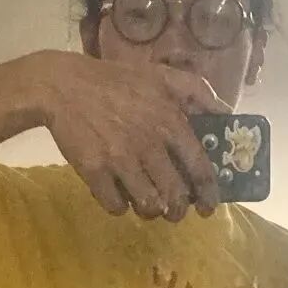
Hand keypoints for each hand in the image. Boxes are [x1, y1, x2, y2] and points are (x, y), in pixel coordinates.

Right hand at [29, 50, 230, 220]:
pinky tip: (120, 197)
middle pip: (176, 195)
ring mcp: (120, 159)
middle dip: (178, 210)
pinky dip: (120, 208)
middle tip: (175, 210)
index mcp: (170, 122)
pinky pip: (115, 205)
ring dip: (152, 211)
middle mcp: (148, 144)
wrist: (60, 85)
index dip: (209, 194)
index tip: (209, 207)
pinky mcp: (93, 170)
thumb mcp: (161, 76)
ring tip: (148, 205)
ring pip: (148, 205)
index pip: (200, 168)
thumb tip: (228, 113)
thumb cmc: (116, 81)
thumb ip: (199, 92)